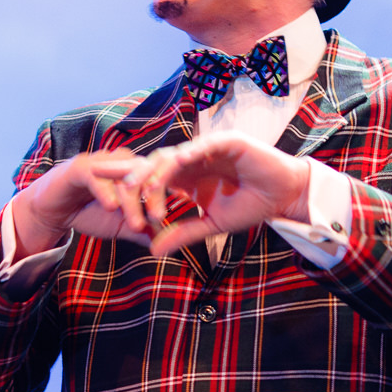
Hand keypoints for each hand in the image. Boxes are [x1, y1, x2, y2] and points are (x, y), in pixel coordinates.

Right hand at [10, 151, 154, 253]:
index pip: (156, 178)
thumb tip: (164, 241)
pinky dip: (106, 191)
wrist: (55, 211)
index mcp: (134, 171)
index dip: (164, 196)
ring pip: (122, 174)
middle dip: (152, 196)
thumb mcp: (119, 225)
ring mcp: (101, 161)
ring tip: (135, 223)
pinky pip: (96, 176)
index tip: (168, 218)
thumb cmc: (89, 213)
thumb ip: (140, 230)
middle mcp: (120, 161)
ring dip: (131, 199)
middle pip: (144, 173)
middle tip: (156, 219)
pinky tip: (111, 207)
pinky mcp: (80, 167)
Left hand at [124, 131, 311, 256]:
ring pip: (172, 156)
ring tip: (147, 192)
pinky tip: (179, 163)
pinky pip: (202, 145)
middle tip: (116, 196)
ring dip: (159, 175)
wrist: (283, 195)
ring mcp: (206, 149)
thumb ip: (182, 233)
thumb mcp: (211, 225)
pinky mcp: (226, 141)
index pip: (149, 180)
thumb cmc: (250, 206)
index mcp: (184, 178)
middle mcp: (190, 160)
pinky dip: (190, 153)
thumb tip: (153, 250)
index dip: (127, 187)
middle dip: (132, 178)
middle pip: (151, 165)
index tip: (107, 205)